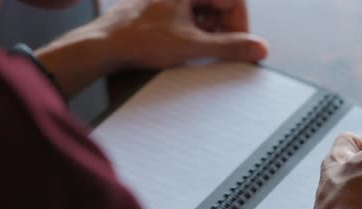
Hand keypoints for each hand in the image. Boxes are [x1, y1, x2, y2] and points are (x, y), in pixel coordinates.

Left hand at [36, 0, 267, 98]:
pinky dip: (196, 34)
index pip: (233, 1)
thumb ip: (229, 48)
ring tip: (203, 51)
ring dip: (211, 34)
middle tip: (225, 51)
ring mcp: (171, 1)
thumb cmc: (137, 38)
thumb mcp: (192, 46)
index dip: (241, 26)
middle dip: (225, 30)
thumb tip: (257, 48)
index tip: (244, 44)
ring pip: (204, 13)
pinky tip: (190, 49)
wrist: (104, 45)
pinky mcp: (162, 10)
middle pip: (218, 6)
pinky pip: (189, 18)